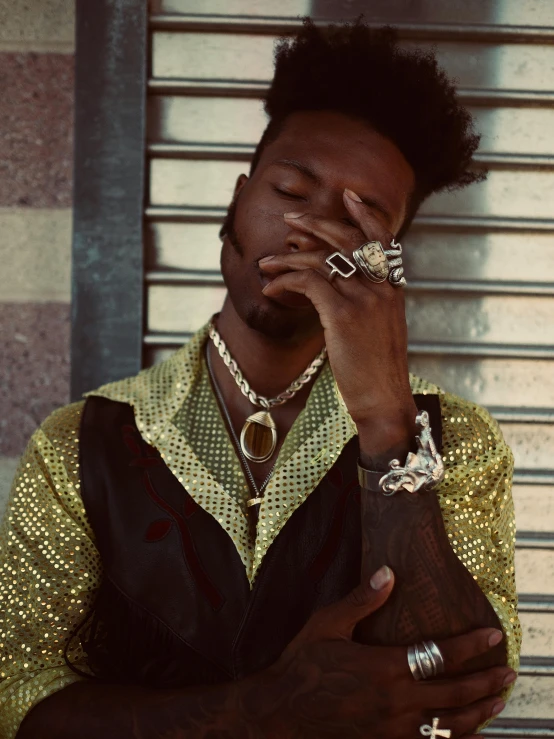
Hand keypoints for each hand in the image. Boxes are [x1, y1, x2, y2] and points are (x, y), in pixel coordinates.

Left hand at [260, 189, 417, 458]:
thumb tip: (331, 283)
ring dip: (287, 259)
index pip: (383, 237)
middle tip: (289, 221)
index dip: (366, 213)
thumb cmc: (376, 370)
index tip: (348, 196)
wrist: (384, 401)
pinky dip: (285, 282)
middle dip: (315, 224)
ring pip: (321, 260)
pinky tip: (270, 290)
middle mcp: (382, 286)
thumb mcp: (379, 329)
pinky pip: (308, 283)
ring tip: (265, 264)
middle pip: (347, 238)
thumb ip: (364, 301)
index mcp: (393, 287)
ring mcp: (365, 298)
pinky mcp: (343, 314)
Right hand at [262, 566, 514, 738]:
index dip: (471, 645)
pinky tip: (462, 731)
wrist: (280, 712)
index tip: (493, 636)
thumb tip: (389, 572)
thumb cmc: (303, 665)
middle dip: (485, 682)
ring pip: (448, 727)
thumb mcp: (328, 624)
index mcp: (384, 668)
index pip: (440, 655)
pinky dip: (452, 738)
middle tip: (508, 673)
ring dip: (477, 714)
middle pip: (454, 695)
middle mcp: (395, 702)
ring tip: (496, 703)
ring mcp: (392, 730)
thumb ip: (362, 600)